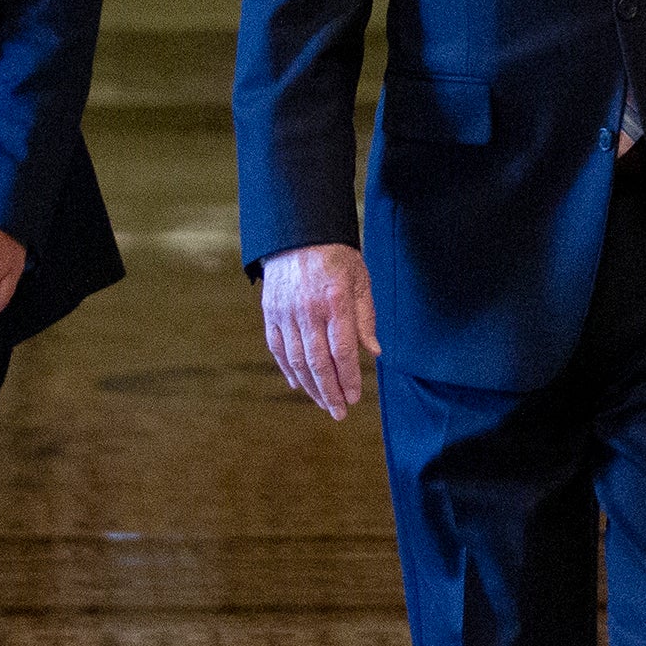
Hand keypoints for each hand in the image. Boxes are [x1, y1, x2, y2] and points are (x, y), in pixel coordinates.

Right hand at [260, 244, 378, 419]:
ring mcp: (286, 313)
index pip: (343, 351)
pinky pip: (278, 349)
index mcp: (335, 302)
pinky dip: (289, 370)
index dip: (349, 378)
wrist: (299, 232)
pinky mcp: (271, 313)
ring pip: (297, 360)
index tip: (355, 398)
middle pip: (319, 362)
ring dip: (311, 387)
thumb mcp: (361, 280)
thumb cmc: (337, 257)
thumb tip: (374, 352)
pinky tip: (299, 385)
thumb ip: (365, 317)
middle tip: (339, 412)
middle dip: (330, 392)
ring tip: (323, 403)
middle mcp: (308, 310)